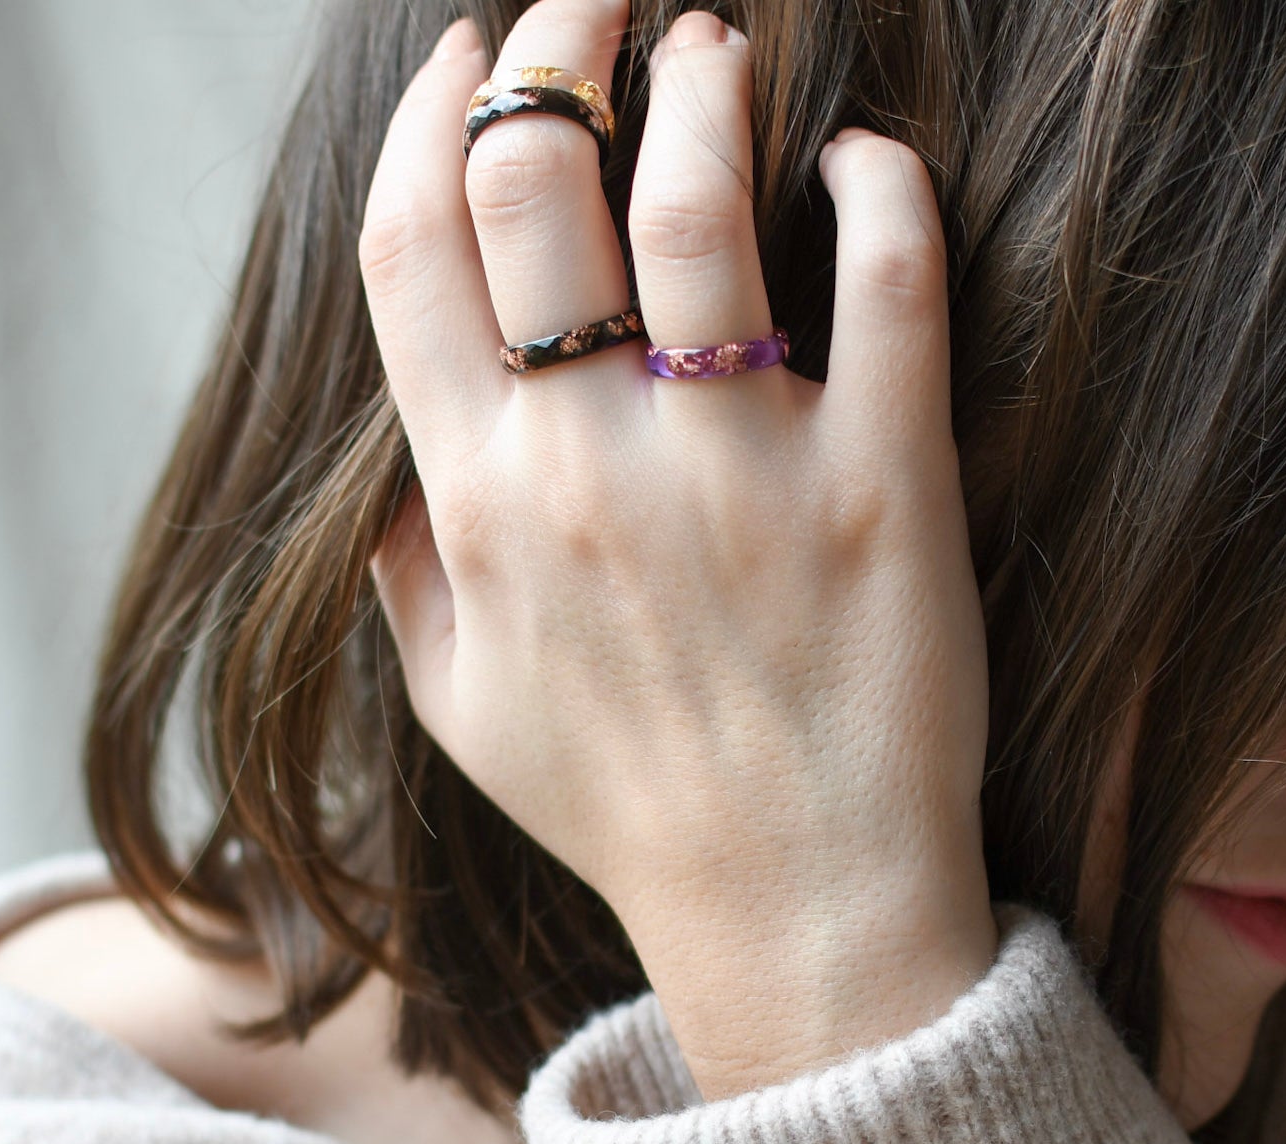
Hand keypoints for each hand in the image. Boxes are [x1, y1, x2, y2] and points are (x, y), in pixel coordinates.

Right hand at [361, 0, 995, 1097]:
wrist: (796, 911)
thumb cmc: (630, 813)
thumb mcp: (468, 713)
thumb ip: (408, 576)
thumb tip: (393, 463)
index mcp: (482, 509)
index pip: (414, 249)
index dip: (427, 116)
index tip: (459, 54)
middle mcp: (597, 471)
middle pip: (536, 178)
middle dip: (553, 41)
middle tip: (594, 5)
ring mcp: (746, 472)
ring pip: (699, 197)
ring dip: (702, 80)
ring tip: (717, 46)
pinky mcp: (887, 487)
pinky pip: (891, 280)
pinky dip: (881, 185)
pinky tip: (866, 160)